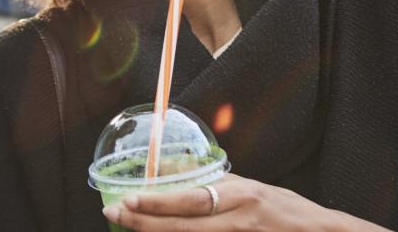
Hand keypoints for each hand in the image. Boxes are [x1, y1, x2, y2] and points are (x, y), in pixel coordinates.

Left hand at [102, 174, 386, 230]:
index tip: (125, 198)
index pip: (190, 198)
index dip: (155, 201)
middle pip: (183, 226)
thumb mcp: (250, 187)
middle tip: (113, 214)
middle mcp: (240, 219)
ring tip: (130, 228)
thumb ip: (212, 182)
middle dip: (144, 222)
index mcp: (241, 196)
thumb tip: (171, 172)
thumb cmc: (283, 209)